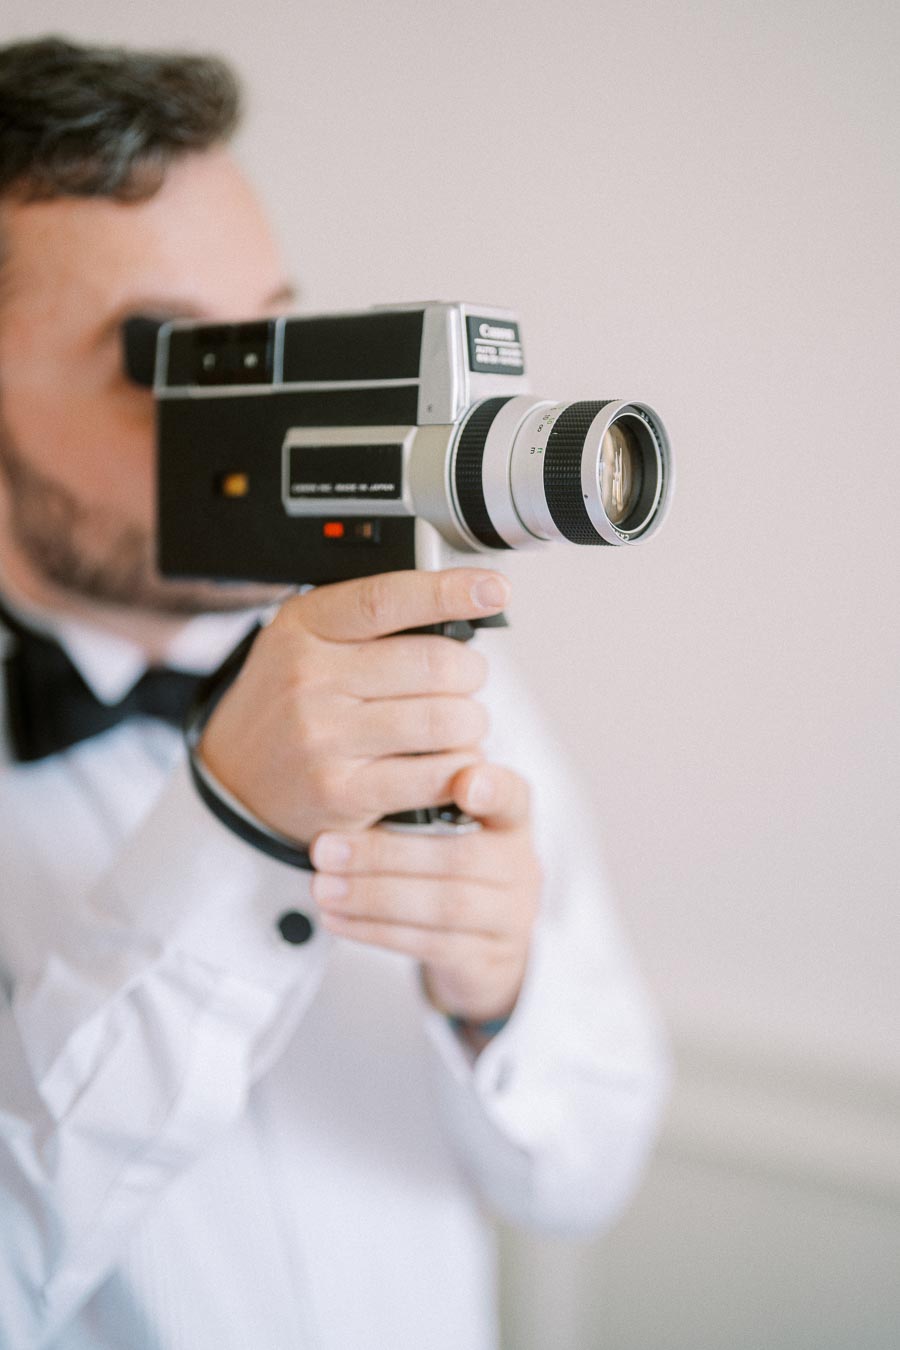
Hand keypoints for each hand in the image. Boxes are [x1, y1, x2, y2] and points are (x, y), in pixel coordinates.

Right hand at [199, 568, 508, 844]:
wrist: (234, 777)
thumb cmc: (288, 702)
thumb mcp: (308, 640)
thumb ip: (370, 621)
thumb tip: (458, 606)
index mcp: (304, 627)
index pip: (386, 599)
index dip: (448, 591)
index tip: (492, 589)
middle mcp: (310, 679)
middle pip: (433, 663)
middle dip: (470, 672)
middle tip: (466, 681)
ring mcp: (324, 738)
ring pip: (443, 720)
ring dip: (471, 723)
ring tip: (459, 724)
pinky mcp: (342, 792)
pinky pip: (432, 774)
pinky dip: (458, 768)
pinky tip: (450, 762)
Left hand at [309, 763, 540, 1024]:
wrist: (481, 946)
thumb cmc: (451, 866)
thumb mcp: (447, 826)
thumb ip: (420, 799)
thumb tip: (360, 771)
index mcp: (511, 821)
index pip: (512, 796)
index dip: (493, 789)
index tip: (464, 781)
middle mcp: (519, 865)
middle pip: (460, 858)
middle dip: (385, 853)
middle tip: (325, 848)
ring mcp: (509, 916)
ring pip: (444, 907)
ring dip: (373, 895)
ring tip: (323, 886)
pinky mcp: (486, 959)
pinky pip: (429, 945)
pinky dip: (376, 931)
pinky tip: (337, 918)